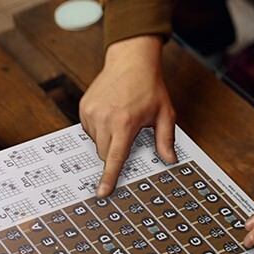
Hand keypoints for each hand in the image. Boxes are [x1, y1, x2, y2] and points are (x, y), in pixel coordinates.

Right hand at [78, 35, 175, 196]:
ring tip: (122, 118)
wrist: (132, 60)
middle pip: (104, 153)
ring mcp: (91, 112)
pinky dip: (99, 128)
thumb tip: (169, 159)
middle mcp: (105, 118)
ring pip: (95, 142)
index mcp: (125, 122)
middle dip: (115, 151)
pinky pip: (89, 129)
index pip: (115, 157)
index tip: (102, 192)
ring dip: (107, 139)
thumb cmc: (149, 86)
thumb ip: (165, 138)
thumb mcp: (165, 113)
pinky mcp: (84, 107)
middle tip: (129, 134)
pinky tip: (112, 114)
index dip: (109, 177)